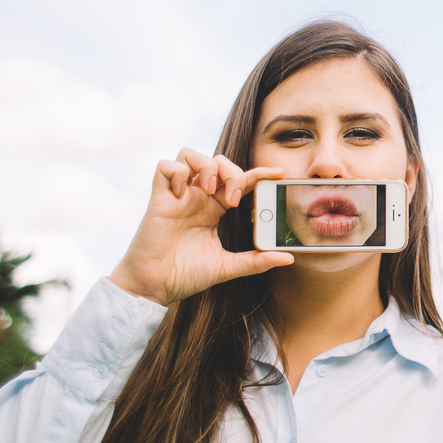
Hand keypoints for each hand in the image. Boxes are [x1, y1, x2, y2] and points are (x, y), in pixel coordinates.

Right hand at [110, 149, 294, 305]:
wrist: (155, 287)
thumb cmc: (186, 275)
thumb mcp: (227, 267)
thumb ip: (256, 261)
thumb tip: (287, 258)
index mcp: (214, 209)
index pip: (240, 180)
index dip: (259, 173)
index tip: (279, 174)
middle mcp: (197, 197)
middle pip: (218, 161)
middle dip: (232, 171)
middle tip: (234, 199)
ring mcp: (177, 195)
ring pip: (191, 155)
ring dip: (206, 166)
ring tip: (209, 191)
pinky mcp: (158, 197)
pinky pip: (165, 166)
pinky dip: (177, 172)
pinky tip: (182, 193)